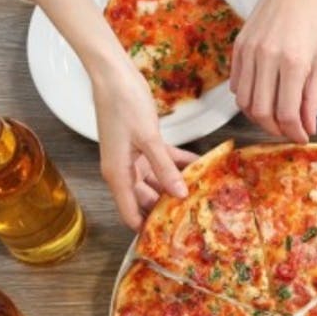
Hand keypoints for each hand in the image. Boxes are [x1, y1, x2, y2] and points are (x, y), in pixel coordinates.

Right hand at [90, 60, 195, 228]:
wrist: (113, 73)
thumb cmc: (123, 103)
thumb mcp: (148, 139)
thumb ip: (164, 168)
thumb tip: (179, 195)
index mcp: (118, 175)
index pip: (130, 214)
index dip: (146, 229)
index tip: (166, 242)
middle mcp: (124, 171)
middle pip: (146, 200)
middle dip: (168, 208)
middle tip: (195, 218)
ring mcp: (134, 158)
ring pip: (158, 181)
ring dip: (177, 185)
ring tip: (203, 194)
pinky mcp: (143, 145)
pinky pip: (164, 161)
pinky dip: (180, 164)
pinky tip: (202, 166)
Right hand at [230, 0, 316, 141]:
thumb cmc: (314, 19)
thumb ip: (312, 97)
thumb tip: (307, 126)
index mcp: (292, 62)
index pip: (286, 113)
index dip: (293, 132)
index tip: (300, 137)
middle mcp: (267, 58)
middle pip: (261, 112)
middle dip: (275, 130)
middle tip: (287, 131)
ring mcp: (249, 52)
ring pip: (244, 102)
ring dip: (258, 118)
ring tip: (274, 118)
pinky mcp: (238, 47)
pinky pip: (236, 85)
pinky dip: (246, 99)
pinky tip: (261, 98)